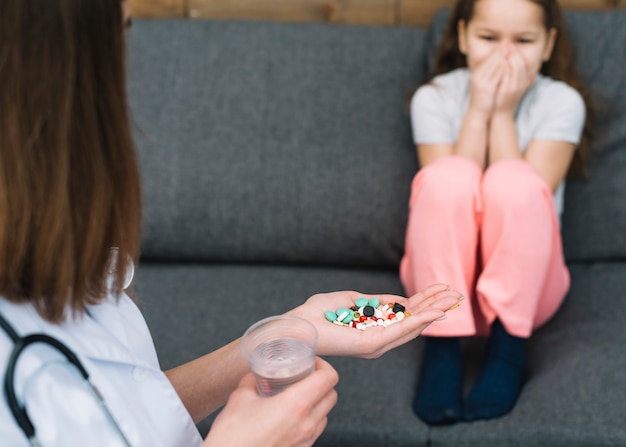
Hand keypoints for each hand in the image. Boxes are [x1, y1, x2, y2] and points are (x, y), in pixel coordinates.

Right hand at [204, 357, 338, 446]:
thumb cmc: (233, 436)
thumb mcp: (240, 398)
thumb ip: (251, 381)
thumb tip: (254, 374)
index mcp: (296, 405)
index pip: (329, 378)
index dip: (323, 366)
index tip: (312, 362)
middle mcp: (306, 424)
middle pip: (332, 396)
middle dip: (322, 383)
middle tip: (305, 377)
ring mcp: (305, 442)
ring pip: (324, 416)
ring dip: (316, 403)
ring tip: (297, 397)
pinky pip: (313, 433)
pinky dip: (307, 421)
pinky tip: (289, 418)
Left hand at [288, 284, 462, 358]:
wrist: (298, 326)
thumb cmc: (317, 313)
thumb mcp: (351, 300)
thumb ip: (374, 301)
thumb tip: (399, 301)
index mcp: (373, 329)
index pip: (404, 315)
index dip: (424, 301)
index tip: (441, 288)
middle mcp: (379, 339)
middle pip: (414, 321)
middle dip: (435, 305)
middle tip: (455, 293)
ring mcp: (377, 343)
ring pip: (413, 325)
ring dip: (433, 310)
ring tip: (453, 298)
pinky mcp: (373, 343)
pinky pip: (401, 329)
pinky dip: (420, 319)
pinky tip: (435, 310)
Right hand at [468, 50, 505, 119]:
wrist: (478, 113)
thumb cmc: (483, 99)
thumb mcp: (484, 84)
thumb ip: (489, 74)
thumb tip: (498, 64)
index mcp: (476, 74)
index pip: (486, 59)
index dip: (496, 51)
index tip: (505, 45)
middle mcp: (477, 76)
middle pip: (489, 60)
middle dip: (500, 51)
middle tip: (508, 44)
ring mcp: (482, 82)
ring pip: (493, 66)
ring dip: (502, 57)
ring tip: (510, 50)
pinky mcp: (487, 88)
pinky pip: (496, 76)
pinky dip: (502, 69)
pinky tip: (509, 64)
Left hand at [494, 44, 535, 114]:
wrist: (501, 114)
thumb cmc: (507, 100)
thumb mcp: (518, 89)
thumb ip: (526, 81)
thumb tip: (534, 75)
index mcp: (524, 82)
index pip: (523, 64)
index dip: (518, 54)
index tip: (511, 46)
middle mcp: (521, 84)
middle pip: (519, 64)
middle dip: (513, 53)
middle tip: (507, 44)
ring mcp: (514, 87)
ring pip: (513, 68)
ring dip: (508, 57)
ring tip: (503, 49)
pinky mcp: (506, 91)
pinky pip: (506, 76)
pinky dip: (504, 67)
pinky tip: (500, 60)